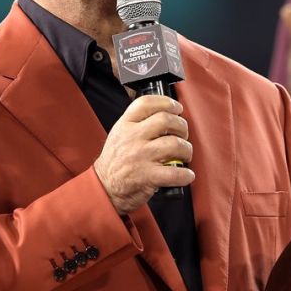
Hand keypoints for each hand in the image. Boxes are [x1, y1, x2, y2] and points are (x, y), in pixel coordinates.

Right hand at [93, 95, 195, 214]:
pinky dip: (185, 174)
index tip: (177, 108)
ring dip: (186, 150)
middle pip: (166, 120)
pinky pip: (174, 172)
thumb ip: (137, 122)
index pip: (147, 103)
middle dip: (182, 127)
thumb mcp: (119, 134)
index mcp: (125, 125)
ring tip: (184, 155)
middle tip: (182, 135)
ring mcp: (140, 156)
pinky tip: (185, 174)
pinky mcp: (147, 176)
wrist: (104, 187)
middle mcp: (133, 137)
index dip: (167, 102)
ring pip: (175, 144)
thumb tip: (165, 114)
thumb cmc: (115, 162)